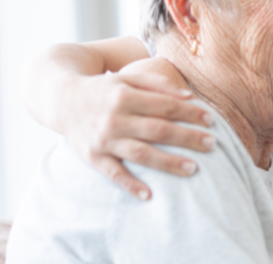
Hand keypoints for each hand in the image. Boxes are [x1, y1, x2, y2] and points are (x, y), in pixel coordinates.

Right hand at [59, 72, 212, 200]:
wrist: (61, 98)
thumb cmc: (104, 89)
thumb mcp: (127, 78)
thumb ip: (157, 83)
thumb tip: (189, 96)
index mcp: (125, 95)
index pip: (165, 106)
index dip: (190, 113)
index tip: (211, 120)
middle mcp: (115, 118)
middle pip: (158, 130)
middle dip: (187, 137)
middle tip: (212, 144)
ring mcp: (103, 139)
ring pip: (141, 153)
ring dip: (169, 162)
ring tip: (194, 168)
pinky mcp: (92, 156)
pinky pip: (113, 173)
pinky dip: (130, 185)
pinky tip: (149, 195)